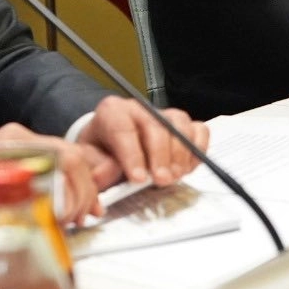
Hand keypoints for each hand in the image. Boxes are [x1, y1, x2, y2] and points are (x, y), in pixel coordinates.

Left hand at [0, 122, 106, 224]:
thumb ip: (3, 209)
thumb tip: (36, 220)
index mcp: (11, 143)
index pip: (61, 155)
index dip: (74, 187)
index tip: (72, 214)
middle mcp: (20, 141)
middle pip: (71, 157)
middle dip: (83, 191)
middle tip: (81, 217)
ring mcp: (24, 149)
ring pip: (69, 163)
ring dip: (81, 190)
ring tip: (82, 215)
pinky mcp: (25, 163)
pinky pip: (59, 170)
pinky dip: (72, 188)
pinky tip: (76, 207)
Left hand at [78, 97, 209, 188]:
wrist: (110, 145)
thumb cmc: (101, 151)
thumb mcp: (90, 159)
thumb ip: (98, 167)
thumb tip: (102, 176)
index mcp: (112, 112)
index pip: (123, 129)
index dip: (132, 155)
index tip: (138, 178)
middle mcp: (140, 108)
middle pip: (156, 126)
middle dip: (160, 156)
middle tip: (161, 180)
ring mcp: (164, 115)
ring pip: (180, 125)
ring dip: (181, 153)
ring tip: (175, 175)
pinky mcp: (182, 124)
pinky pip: (198, 129)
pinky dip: (198, 148)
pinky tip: (188, 167)